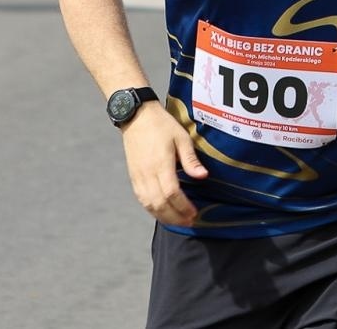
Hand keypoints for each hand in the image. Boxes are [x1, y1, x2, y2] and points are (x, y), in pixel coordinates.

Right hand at [121, 104, 208, 226]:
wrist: (136, 116)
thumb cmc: (162, 125)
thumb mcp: (181, 138)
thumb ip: (191, 160)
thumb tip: (203, 176)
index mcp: (161, 164)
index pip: (172, 193)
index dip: (183, 207)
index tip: (194, 213)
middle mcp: (147, 173)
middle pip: (160, 204)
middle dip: (175, 217)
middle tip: (189, 222)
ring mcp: (138, 176)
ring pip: (149, 205)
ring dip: (164, 217)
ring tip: (178, 221)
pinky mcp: (133, 177)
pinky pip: (142, 199)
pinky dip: (152, 210)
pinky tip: (162, 213)